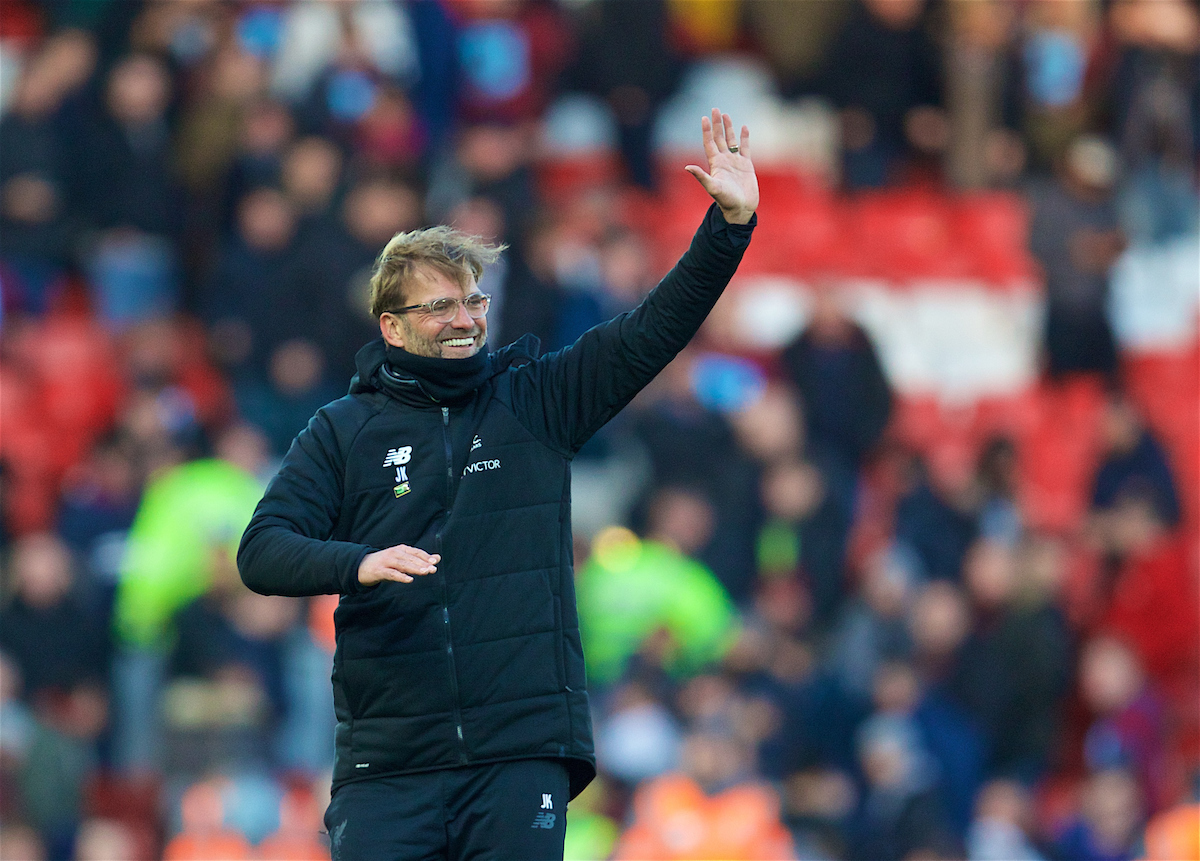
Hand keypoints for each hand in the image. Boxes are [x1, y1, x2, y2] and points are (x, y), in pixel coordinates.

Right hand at [358, 545, 439, 585]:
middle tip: (433, 569)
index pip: (415, 552)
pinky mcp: (379, 571)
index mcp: (400, 549)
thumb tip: (437, 558)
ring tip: (425, 572)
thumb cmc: (385, 563)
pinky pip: (392, 574)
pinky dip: (401, 577)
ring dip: (415, 568)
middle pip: (410, 558)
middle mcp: (394, 553)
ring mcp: (386, 562)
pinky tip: (410, 580)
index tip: (435, 561)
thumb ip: (418, 560)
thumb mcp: (402, 559)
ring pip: (403, 565)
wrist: (361, 566)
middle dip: (422, 563)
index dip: (425, 556)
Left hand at [685, 108, 758, 224]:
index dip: (706, 130)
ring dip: (728, 128)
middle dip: (716, 124)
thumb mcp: (712, 187)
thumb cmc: (726, 200)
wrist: (741, 209)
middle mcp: (724, 160)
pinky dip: (744, 138)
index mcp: (715, 164)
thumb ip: (701, 176)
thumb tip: (687, 167)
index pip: (709, 143)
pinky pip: (745, 148)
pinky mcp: (746, 165)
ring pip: (731, 140)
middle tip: (715, 109)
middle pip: (719, 138)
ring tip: (726, 115)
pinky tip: (744, 127)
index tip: (703, 117)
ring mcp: (735, 162)